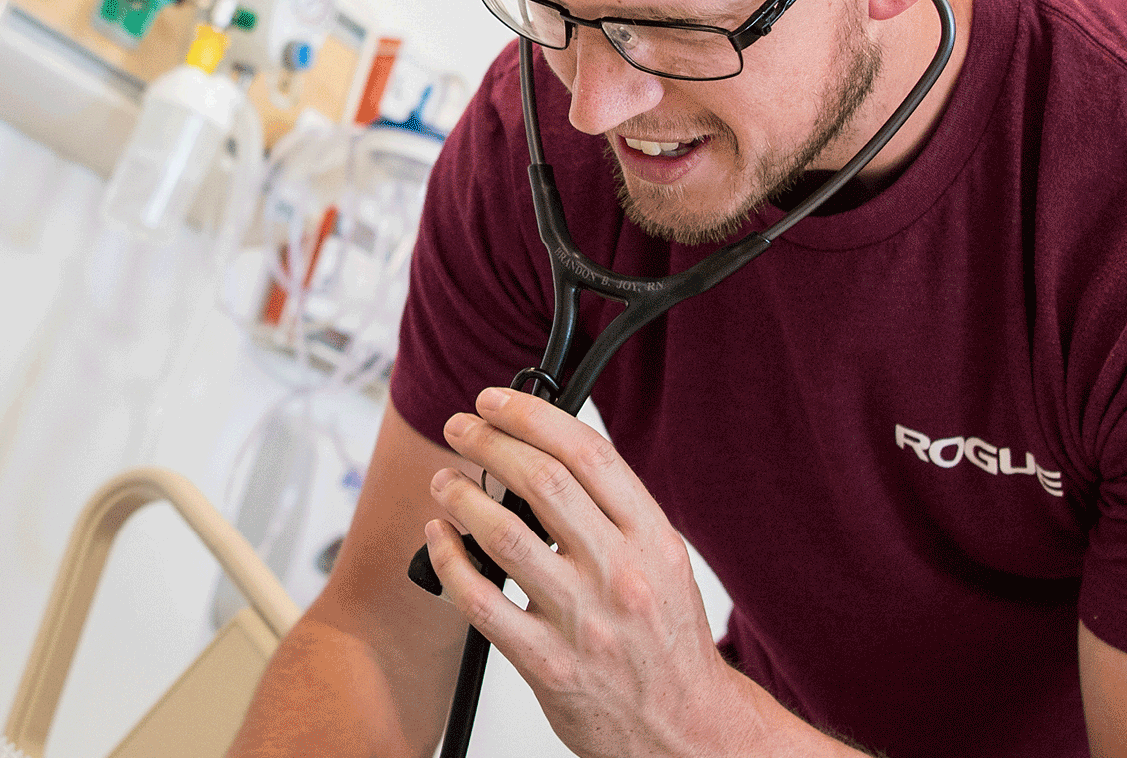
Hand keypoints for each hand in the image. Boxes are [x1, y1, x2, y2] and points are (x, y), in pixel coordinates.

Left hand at [423, 387, 799, 756]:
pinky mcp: (547, 665)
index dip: (534, 417)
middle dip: (489, 442)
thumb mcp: (664, 566)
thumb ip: (617, 518)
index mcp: (652, 540)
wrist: (686, 729)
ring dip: (461, 497)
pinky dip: (451, 563)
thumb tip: (553, 466)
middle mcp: (620, 573)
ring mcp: (583, 620)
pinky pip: (482, 603)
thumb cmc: (669, 647)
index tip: (499, 402)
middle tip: (462, 428)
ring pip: (504, 536)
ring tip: (444, 481)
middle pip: (542, 482)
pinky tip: (440, 541)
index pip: (588, 456)